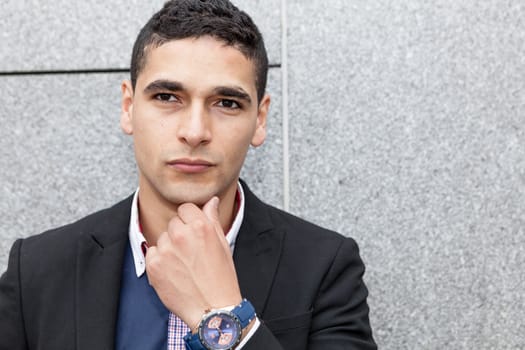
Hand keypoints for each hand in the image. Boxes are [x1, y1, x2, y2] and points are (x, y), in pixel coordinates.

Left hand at [145, 196, 241, 328]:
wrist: (212, 309)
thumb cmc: (221, 278)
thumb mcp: (222, 244)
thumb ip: (212, 219)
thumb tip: (210, 201)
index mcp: (201, 226)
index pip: (186, 208)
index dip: (190, 219)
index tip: (193, 231)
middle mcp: (181, 234)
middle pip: (173, 223)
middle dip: (180, 233)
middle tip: (191, 252)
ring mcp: (166, 250)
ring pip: (162, 238)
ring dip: (169, 247)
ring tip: (183, 265)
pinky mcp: (154, 265)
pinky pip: (151, 252)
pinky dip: (159, 260)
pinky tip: (173, 272)